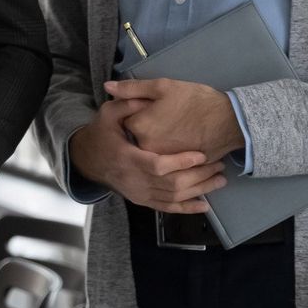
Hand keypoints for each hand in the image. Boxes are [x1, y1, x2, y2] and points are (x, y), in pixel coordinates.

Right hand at [69, 97, 225, 212]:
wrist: (88, 160)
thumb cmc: (102, 134)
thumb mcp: (107, 114)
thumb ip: (126, 105)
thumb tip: (144, 98)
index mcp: (126, 158)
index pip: (157, 165)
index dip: (181, 162)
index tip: (201, 154)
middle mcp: (133, 180)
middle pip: (171, 184)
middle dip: (198, 176)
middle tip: (219, 165)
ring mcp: (138, 193)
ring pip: (173, 197)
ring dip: (199, 190)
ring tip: (219, 179)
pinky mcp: (142, 200)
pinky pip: (167, 208)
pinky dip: (187, 208)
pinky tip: (205, 205)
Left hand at [105, 78, 244, 158]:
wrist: (229, 121)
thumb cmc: (195, 100)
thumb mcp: (163, 86)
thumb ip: (133, 88)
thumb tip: (107, 87)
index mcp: (139, 126)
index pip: (125, 119)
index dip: (137, 110)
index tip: (151, 105)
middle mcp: (146, 147)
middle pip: (135, 136)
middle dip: (145, 125)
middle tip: (165, 115)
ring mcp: (161, 159)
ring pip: (149, 148)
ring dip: (155, 139)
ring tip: (173, 126)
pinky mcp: (176, 168)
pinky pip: (164, 160)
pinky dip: (168, 151)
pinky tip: (179, 140)